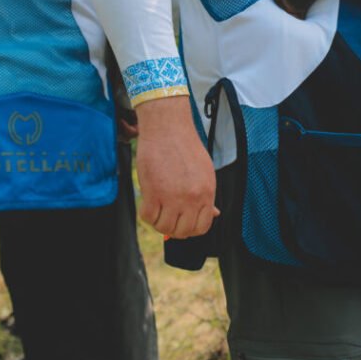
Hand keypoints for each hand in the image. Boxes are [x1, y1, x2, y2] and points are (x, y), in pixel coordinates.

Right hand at [135, 96, 219, 237]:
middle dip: (174, 228)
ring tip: (157, 208)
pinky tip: (148, 202)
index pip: (202, 227)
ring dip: (159, 222)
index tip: (183, 222)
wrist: (168, 128)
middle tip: (167, 216)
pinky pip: (148, 217)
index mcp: (207, 193)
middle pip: (183, 231)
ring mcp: (172, 197)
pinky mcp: (153, 193)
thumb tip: (214, 214)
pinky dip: (146, 214)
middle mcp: (191, 198)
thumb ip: (207, 195)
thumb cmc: (185, 146)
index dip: (192, 228)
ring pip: (164, 227)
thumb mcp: (205, 170)